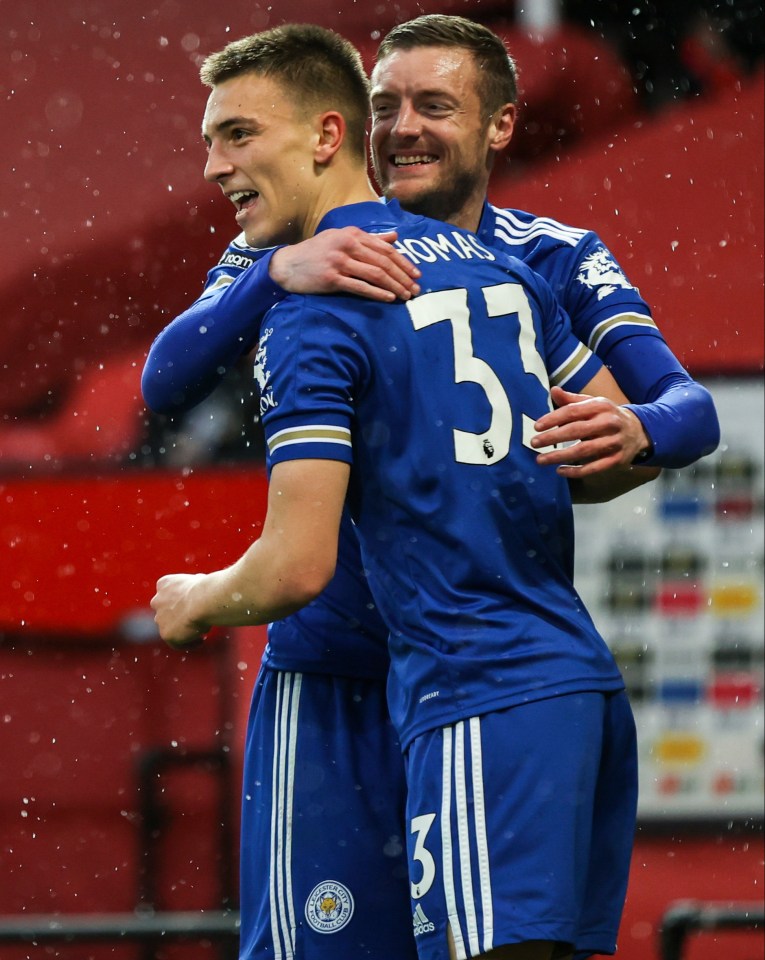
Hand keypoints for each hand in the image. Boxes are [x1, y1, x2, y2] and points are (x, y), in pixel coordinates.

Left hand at [151, 573, 209, 648]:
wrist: (203, 600)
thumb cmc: (206, 588)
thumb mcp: (199, 580)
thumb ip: (193, 587)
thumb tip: (201, 588)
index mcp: (164, 584)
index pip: (169, 595)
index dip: (181, 602)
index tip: (194, 606)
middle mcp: (157, 600)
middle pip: (166, 612)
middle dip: (178, 617)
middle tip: (196, 620)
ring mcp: (159, 618)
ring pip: (170, 628)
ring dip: (182, 630)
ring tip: (201, 631)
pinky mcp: (166, 634)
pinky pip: (177, 643)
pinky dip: (188, 643)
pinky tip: (200, 640)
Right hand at [269, 228, 420, 300]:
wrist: (287, 265)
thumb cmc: (317, 252)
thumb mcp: (342, 238)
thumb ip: (369, 238)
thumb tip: (395, 237)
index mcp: (352, 233)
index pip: (385, 248)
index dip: (404, 261)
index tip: (417, 273)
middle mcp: (347, 244)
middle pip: (383, 261)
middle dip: (403, 276)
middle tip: (416, 289)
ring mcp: (339, 261)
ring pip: (375, 274)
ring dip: (395, 286)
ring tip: (407, 296)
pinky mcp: (332, 278)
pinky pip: (360, 286)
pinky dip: (377, 293)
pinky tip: (389, 298)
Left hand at [532, 385, 651, 476]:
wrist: (639, 431)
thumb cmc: (607, 416)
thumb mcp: (593, 403)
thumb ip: (572, 400)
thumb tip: (553, 390)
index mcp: (600, 406)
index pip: (573, 411)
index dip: (553, 418)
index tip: (536, 426)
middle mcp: (608, 423)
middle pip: (576, 431)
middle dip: (552, 437)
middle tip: (534, 443)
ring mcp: (613, 442)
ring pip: (583, 451)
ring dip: (559, 456)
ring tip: (540, 460)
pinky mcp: (616, 460)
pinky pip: (593, 468)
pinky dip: (575, 471)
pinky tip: (559, 471)